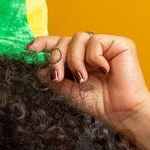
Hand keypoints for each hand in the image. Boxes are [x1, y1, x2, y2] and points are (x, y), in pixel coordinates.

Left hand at [27, 32, 149, 130]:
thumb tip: (37, 66)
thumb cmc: (98, 103)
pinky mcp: (119, 44)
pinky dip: (94, 57)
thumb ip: (52, 76)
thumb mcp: (68, 90)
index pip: (59, 44)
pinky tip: (103, 70)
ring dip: (74, 59)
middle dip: (57, 57)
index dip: (44, 43)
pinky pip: (95, 41)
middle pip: (65, 39)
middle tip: (58, 76)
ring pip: (78, 38)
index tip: (30, 49)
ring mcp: (105, 46)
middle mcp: (91, 50)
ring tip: (82, 78)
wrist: (119, 112)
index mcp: (79, 59)